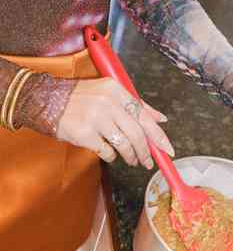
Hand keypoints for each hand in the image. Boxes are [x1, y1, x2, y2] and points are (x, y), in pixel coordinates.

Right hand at [57, 77, 173, 167]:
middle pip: (136, 133)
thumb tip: (161, 119)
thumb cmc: (81, 98)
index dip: (158, 136)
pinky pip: (107, 151)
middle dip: (145, 151)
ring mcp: (95, 118)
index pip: (145, 116)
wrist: (46, 101)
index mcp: (116, 90)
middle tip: (148, 161)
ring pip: (124, 144)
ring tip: (132, 160)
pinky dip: (112, 156)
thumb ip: (136, 105)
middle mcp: (107, 102)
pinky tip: (110, 153)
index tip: (168, 150)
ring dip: (131, 156)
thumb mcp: (109, 93)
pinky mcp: (85, 133)